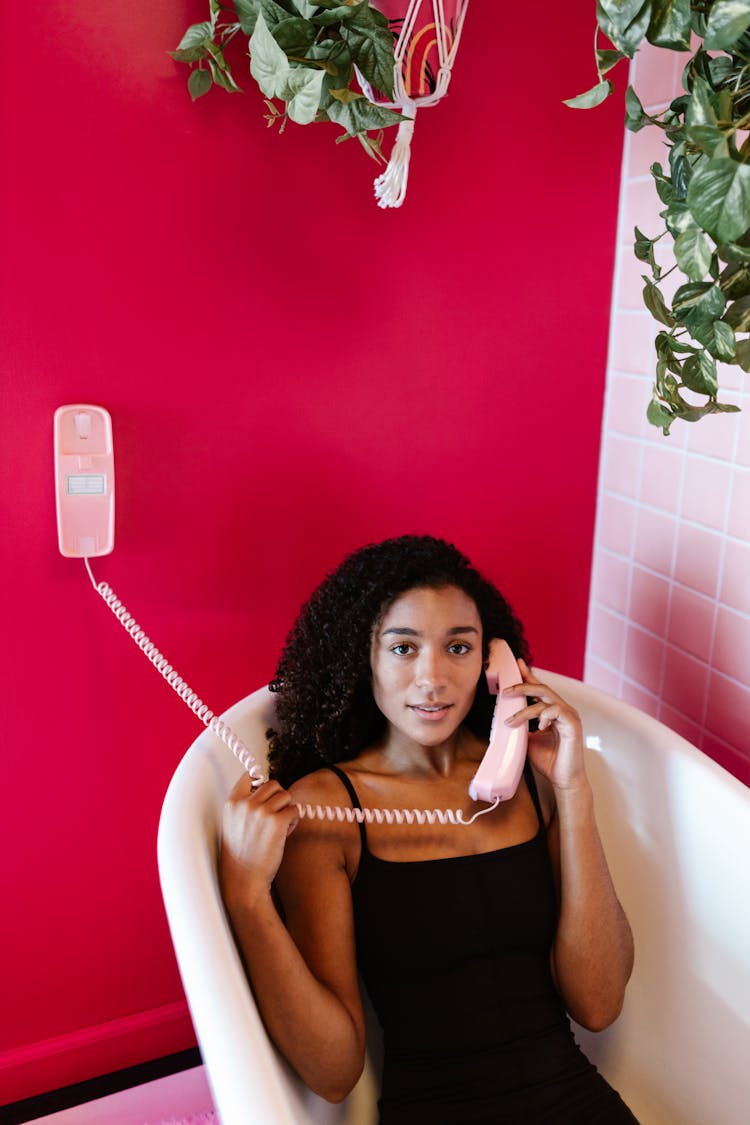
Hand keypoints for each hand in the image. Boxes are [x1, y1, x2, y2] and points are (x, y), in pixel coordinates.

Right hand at [220, 777, 298, 904]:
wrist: (244, 879)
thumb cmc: (241, 853)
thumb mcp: (233, 823)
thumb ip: (244, 804)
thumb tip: (266, 786)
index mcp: (232, 802)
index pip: (249, 776)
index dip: (260, 784)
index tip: (264, 796)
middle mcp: (245, 803)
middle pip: (273, 784)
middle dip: (278, 799)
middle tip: (274, 816)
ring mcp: (261, 811)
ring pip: (286, 795)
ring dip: (287, 809)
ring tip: (280, 826)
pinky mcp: (277, 822)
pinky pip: (295, 810)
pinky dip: (294, 821)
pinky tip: (284, 834)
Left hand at [504, 659, 585, 791]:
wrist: (564, 780)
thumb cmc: (550, 761)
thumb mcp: (529, 739)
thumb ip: (522, 726)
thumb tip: (505, 718)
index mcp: (554, 711)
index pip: (540, 689)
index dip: (528, 676)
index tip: (516, 665)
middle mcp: (563, 710)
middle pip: (542, 688)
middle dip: (522, 686)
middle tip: (506, 691)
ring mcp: (570, 716)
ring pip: (545, 700)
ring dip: (524, 709)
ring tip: (510, 721)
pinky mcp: (573, 725)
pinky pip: (556, 711)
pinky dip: (543, 716)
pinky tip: (538, 727)